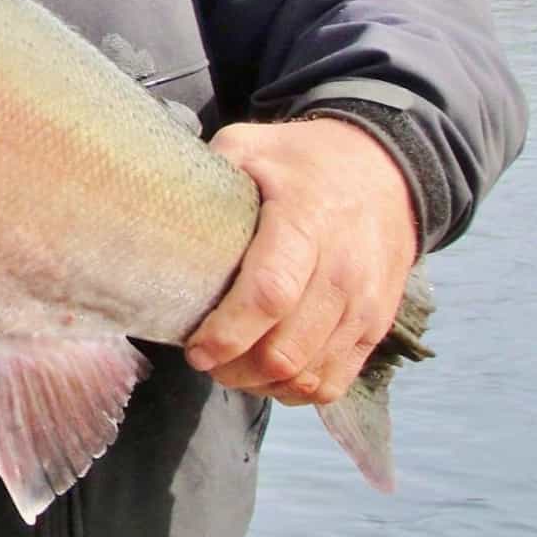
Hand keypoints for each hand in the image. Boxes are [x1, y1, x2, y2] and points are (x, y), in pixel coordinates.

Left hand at [185, 118, 419, 406]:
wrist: (385, 170)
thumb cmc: (303, 161)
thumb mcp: (250, 145)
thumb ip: (208, 173)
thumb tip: (150, 199)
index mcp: (305, 221)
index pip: (270, 293)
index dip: (228, 332)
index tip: (195, 348)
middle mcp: (343, 270)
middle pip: (287, 349)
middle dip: (235, 368)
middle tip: (202, 359)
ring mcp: (365, 304)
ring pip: (309, 375)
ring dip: (261, 384)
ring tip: (229, 368)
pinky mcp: (376, 327)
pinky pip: (335, 382)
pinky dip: (296, 391)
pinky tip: (266, 377)